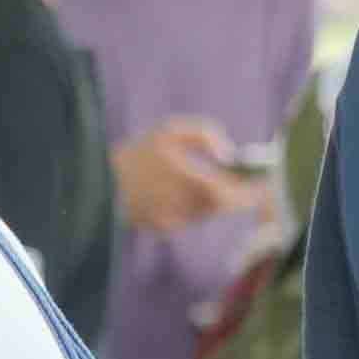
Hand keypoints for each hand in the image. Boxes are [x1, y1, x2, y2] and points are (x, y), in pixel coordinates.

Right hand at [114, 113, 261, 239]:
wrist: (95, 183)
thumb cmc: (135, 152)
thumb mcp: (169, 131)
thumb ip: (205, 134)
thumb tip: (229, 154)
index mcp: (189, 181)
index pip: (233, 195)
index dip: (252, 191)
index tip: (263, 183)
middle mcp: (184, 207)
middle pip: (221, 206)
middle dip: (234, 194)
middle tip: (243, 183)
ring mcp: (172, 221)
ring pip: (205, 213)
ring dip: (212, 200)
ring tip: (203, 180)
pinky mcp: (161, 228)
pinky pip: (187, 219)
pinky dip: (192, 207)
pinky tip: (179, 193)